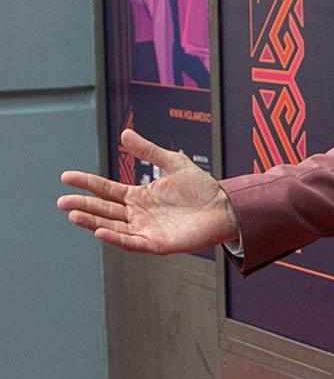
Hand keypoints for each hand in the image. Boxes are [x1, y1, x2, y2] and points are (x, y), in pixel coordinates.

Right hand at [58, 128, 238, 254]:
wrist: (226, 207)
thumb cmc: (202, 188)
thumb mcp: (172, 163)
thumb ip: (148, 151)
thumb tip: (124, 134)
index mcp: (139, 196)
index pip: (106, 190)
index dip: (87, 183)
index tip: (66, 177)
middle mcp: (139, 215)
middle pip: (104, 210)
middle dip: (83, 205)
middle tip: (61, 201)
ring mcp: (146, 230)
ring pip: (112, 227)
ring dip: (92, 222)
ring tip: (73, 214)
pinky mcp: (158, 244)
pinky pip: (132, 242)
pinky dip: (115, 238)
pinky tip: (99, 231)